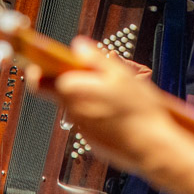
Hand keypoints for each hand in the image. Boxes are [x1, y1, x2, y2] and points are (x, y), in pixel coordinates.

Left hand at [26, 36, 175, 172]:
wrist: (154, 146)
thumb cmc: (140, 111)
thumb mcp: (120, 73)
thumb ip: (94, 57)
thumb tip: (79, 46)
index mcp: (74, 91)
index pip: (39, 80)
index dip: (40, 69)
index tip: (44, 62)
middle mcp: (72, 111)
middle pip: (60, 92)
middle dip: (73, 83)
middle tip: (92, 76)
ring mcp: (82, 128)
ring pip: (76, 107)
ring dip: (87, 99)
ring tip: (112, 96)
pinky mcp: (92, 141)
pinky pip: (88, 122)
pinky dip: (97, 116)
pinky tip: (116, 113)